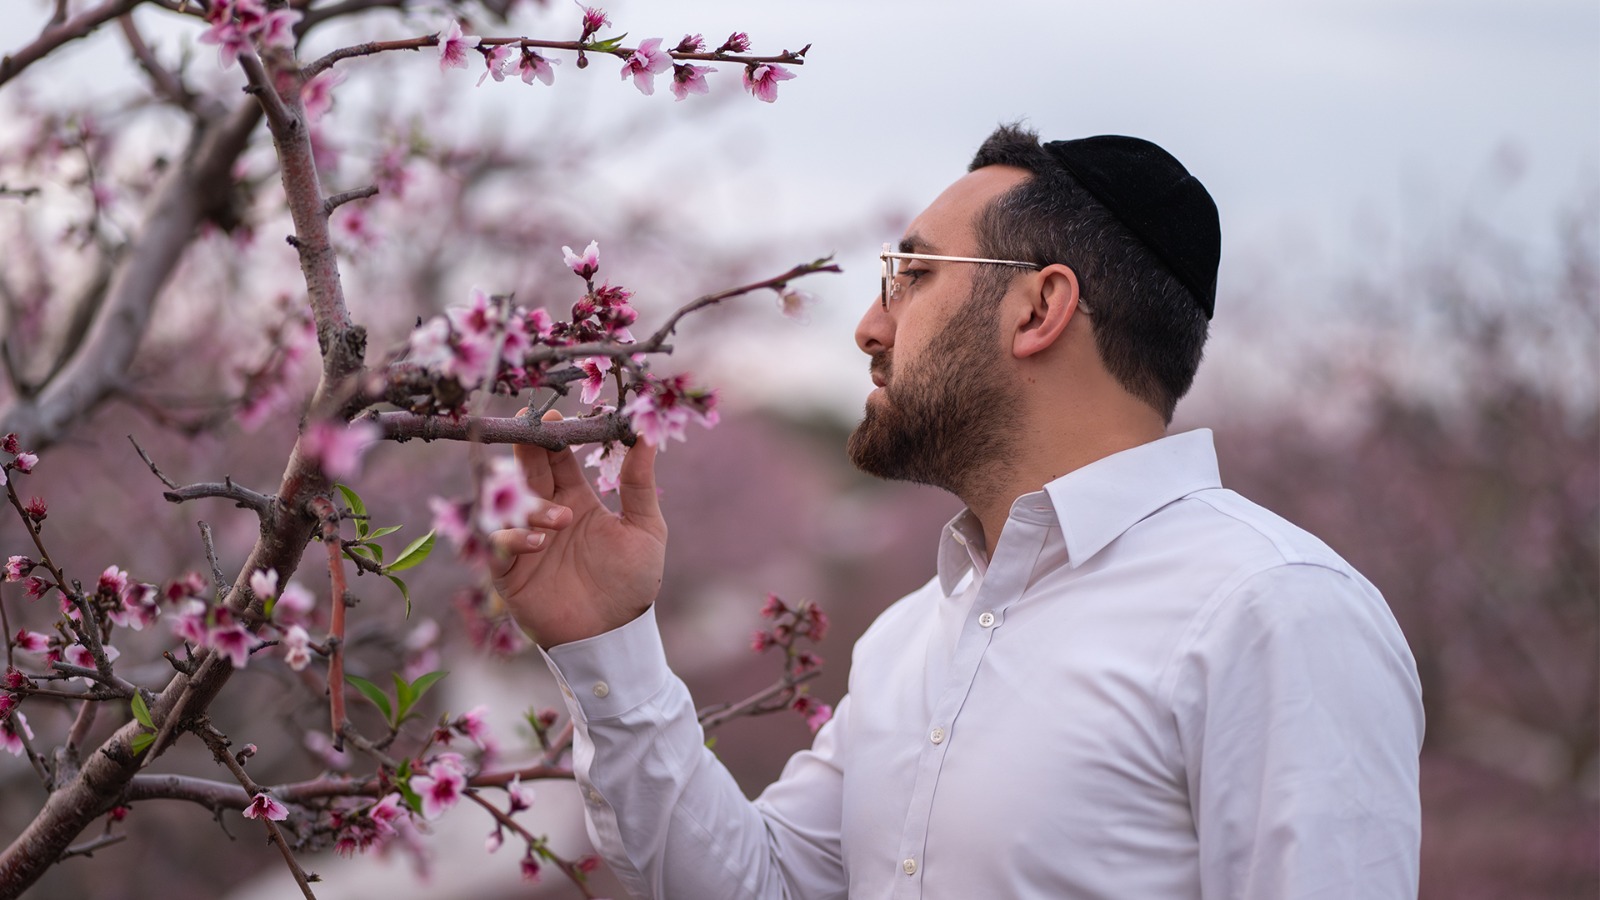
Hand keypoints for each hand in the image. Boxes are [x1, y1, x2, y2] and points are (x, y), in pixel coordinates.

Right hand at [489, 409, 666, 647]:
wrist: (615, 636)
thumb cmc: (632, 583)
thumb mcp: (645, 528)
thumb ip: (640, 483)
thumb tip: (647, 435)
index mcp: (576, 500)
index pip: (556, 458)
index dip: (551, 436)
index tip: (550, 416)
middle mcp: (546, 515)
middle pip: (526, 472)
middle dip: (525, 451)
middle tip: (527, 433)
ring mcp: (525, 542)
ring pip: (508, 505)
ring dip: (529, 505)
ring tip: (559, 520)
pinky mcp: (509, 572)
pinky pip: (496, 545)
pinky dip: (514, 538)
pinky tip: (540, 543)